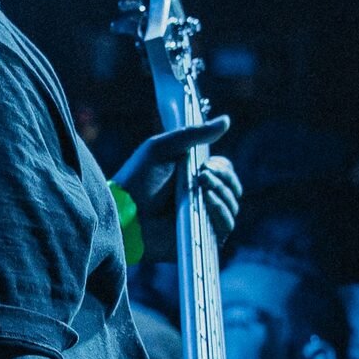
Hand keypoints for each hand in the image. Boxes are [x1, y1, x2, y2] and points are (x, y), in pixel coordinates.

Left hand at [112, 118, 241, 238]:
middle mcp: (201, 199)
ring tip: (201, 183)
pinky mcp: (201, 238)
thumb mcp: (162, 147)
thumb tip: (226, 120)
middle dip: (224, 177)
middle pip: (233, 188)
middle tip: (202, 172)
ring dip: (222, 191)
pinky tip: (206, 199)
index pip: (225, 173)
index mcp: (193, 178)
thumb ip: (195, 134)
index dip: (223, 167)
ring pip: (232, 206)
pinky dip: (220, 210)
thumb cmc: (138, 179)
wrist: (125, 211)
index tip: (207, 163)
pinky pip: (225, 226)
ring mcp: (202, 219)